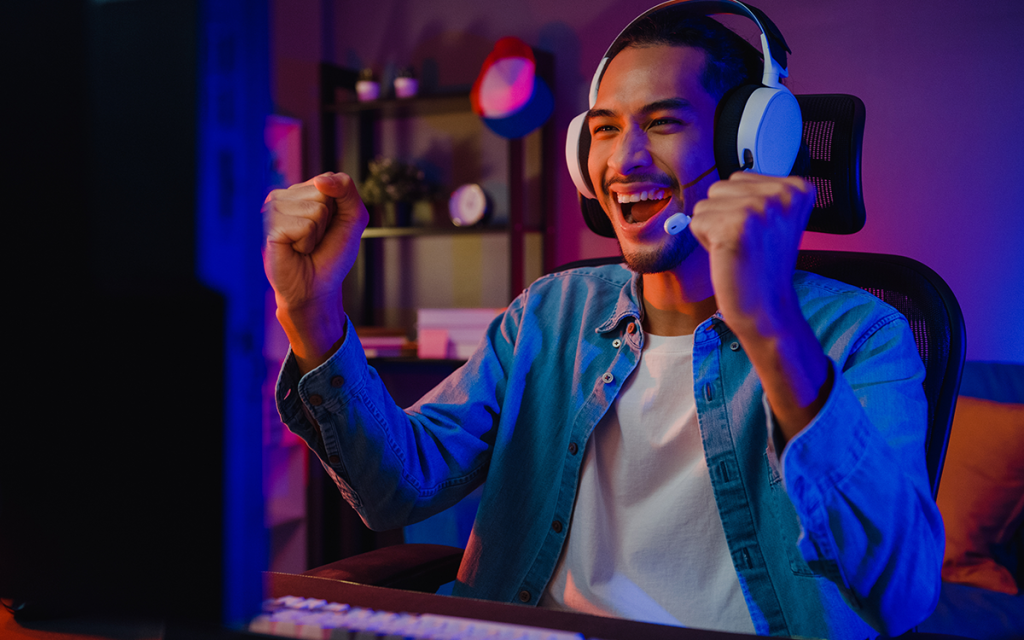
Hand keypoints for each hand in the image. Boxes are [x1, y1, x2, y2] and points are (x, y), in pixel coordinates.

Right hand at [263, 172, 368, 370]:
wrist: (315, 288)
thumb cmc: (331, 255)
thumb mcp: (352, 218)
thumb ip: (347, 190)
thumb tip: (320, 181)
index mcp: (302, 190)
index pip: (331, 179)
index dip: (340, 209)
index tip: (329, 227)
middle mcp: (285, 195)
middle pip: (323, 193)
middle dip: (328, 221)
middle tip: (315, 239)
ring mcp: (274, 209)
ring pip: (316, 209)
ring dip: (317, 234)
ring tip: (305, 245)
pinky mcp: (270, 226)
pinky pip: (305, 226)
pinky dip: (308, 243)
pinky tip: (296, 250)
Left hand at [689, 171, 814, 339]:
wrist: (767, 307)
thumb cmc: (763, 265)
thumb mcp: (773, 218)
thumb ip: (754, 193)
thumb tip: (718, 184)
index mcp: (797, 188)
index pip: (740, 177)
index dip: (739, 207)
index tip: (759, 233)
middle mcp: (781, 194)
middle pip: (721, 187)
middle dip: (723, 215)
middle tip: (746, 243)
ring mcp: (759, 208)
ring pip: (706, 204)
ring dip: (713, 228)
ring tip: (737, 248)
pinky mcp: (735, 227)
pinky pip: (696, 221)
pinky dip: (703, 241)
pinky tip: (727, 255)